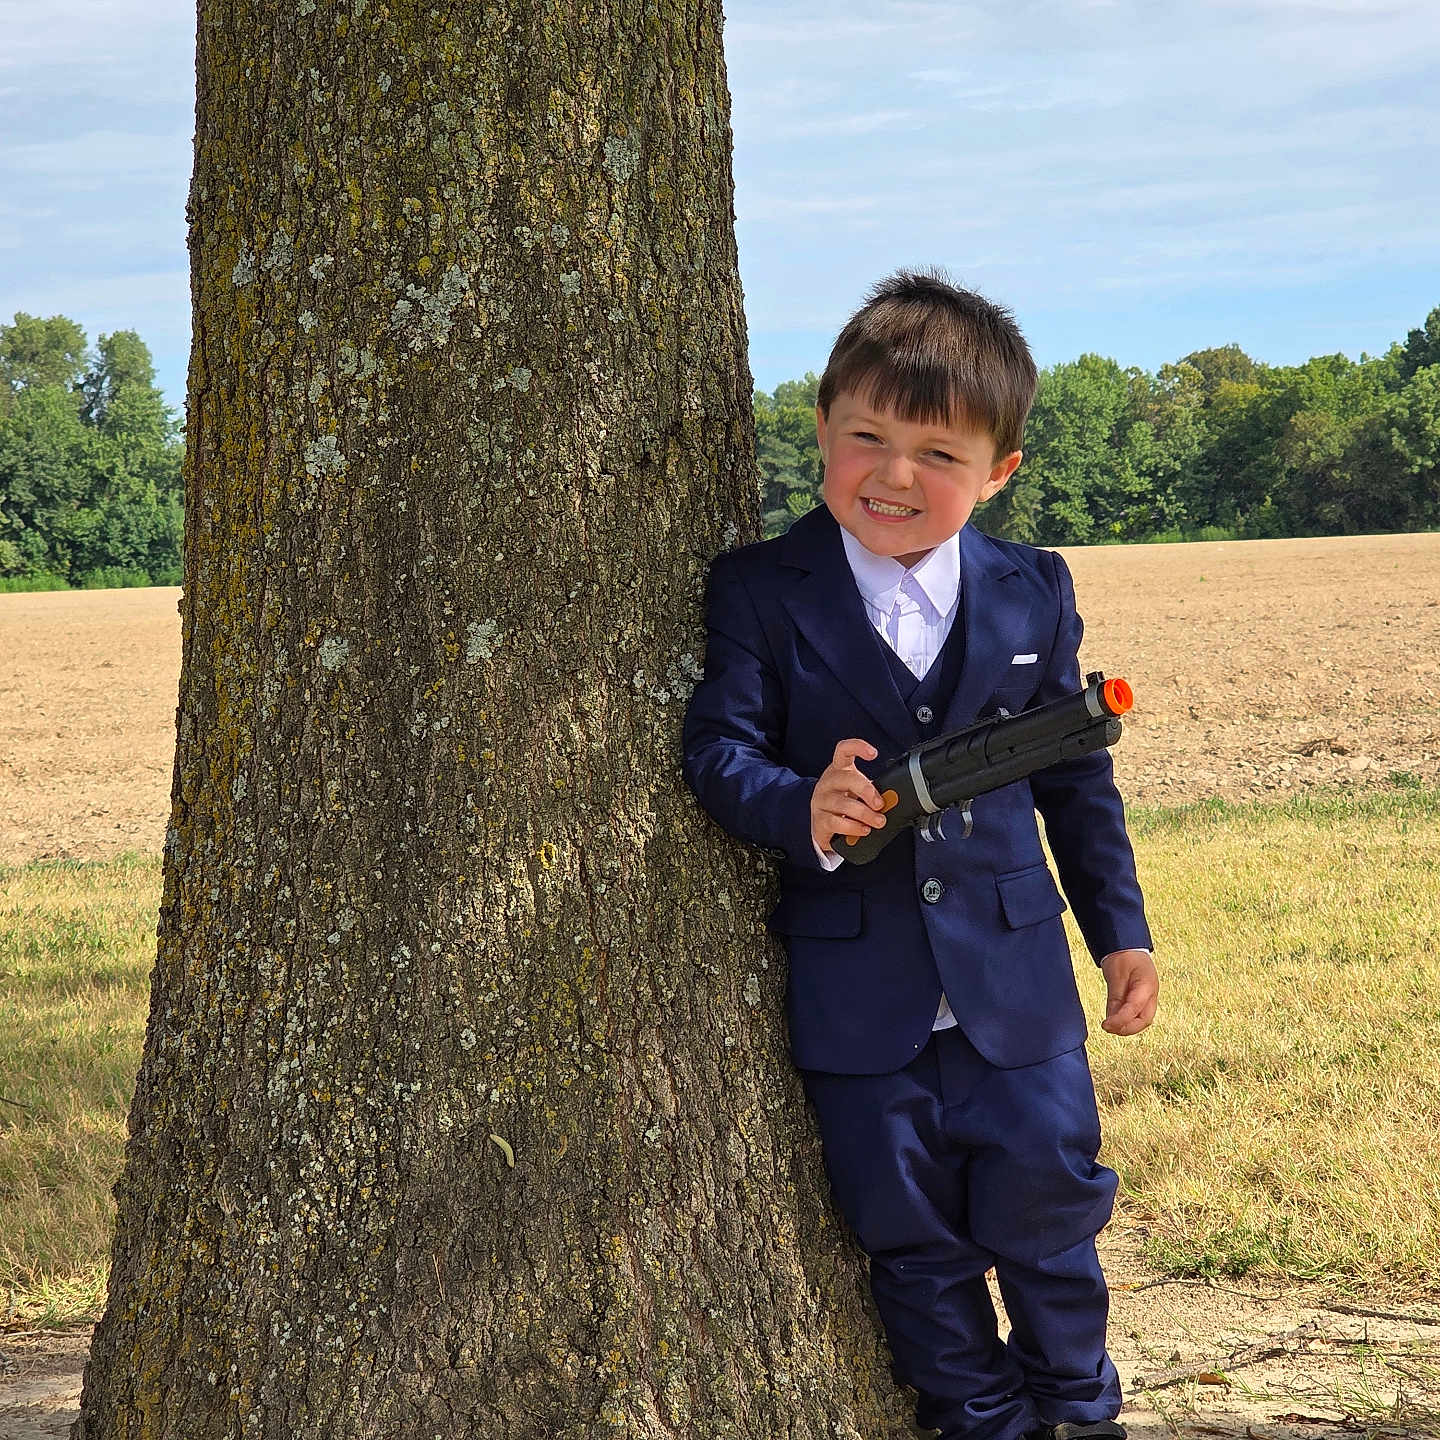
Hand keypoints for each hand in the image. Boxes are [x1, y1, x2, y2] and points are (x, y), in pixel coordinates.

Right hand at [811, 739, 887, 853]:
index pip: (844, 750)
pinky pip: (836, 822)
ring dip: (865, 814)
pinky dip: (853, 827)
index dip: (857, 747)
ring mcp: (821, 800)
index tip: (873, 753)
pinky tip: (863, 830)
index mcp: (839, 769)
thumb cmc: (844, 803)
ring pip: (843, 804)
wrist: (823, 825)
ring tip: (878, 822)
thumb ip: (873, 792)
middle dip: (867, 791)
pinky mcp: (818, 820)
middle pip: (847, 779)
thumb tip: (893, 798)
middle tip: (880, 804)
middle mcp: (828, 781)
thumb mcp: (857, 792)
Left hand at [1099, 949, 1158, 1035]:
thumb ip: (1115, 998)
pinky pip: (1134, 1015)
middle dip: (1127, 1028)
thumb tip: (1111, 1019)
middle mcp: (1150, 994)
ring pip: (1141, 1020)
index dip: (1121, 1019)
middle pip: (1144, 1020)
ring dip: (1126, 1027)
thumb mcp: (1116, 975)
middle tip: (1109, 1028)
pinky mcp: (1140, 1000)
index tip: (1106, 1025)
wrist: (1127, 946)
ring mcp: (1147, 998)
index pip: (1136, 1008)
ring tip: (1109, 1027)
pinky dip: (1124, 1021)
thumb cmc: (1123, 957)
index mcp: (1147, 985)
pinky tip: (1112, 1022)